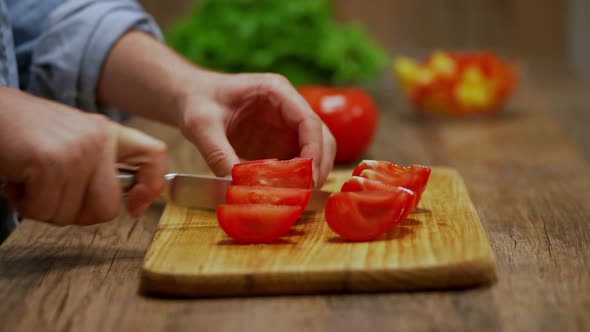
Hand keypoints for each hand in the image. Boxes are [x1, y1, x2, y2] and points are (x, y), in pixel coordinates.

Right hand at [0, 87, 166, 224]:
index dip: (152, 186)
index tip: (135, 207)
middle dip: (76, 214)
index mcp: (109, 133)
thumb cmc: (27, 133)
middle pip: (108, 208)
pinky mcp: (48, 162)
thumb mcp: (75, 141)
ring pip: (71, 215)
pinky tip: (18, 182)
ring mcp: (76, 150)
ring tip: (30, 181)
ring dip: (43, 208)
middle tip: (53, 196)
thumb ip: (102, 167)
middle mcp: (98, 139)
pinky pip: (44, 210)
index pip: (155, 155)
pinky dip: (26, 205)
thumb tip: (132, 204)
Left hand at [177, 72, 336, 186]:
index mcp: (276, 91)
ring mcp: (286, 125)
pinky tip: (286, 193)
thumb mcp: (201, 124)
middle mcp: (288, 107)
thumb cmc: (196, 100)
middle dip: (318, 165)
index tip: (308, 176)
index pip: (308, 120)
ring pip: (315, 150)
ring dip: (311, 173)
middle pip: (320, 136)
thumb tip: (235, 186)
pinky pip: (297, 162)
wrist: (189, 97)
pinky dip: (296, 178)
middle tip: (305, 193)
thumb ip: (217, 153)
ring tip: (298, 196)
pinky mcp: (279, 142)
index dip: (314, 149)